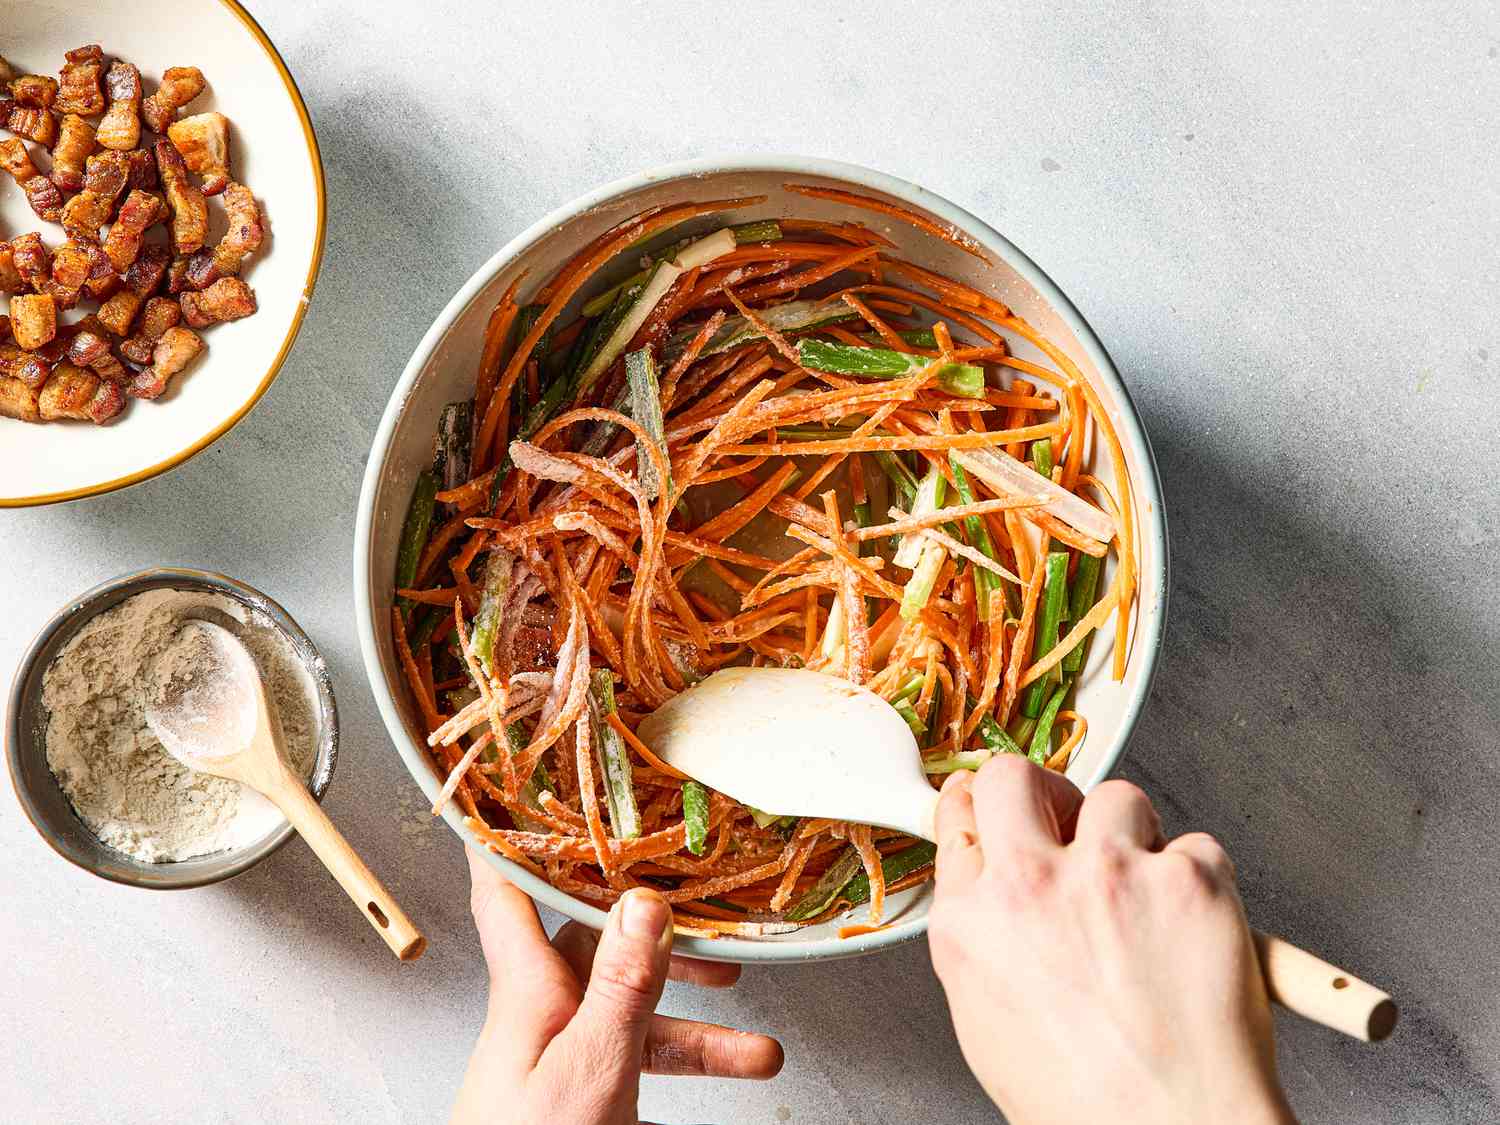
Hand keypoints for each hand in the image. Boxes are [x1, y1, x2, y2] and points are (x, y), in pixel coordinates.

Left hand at [452, 848, 783, 1124]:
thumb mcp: (590, 1068)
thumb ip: (622, 987)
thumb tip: (645, 902)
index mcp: (525, 989)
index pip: (506, 885)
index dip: (511, 827)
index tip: (527, 778)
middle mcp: (540, 1010)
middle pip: (596, 940)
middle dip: (659, 927)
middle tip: (712, 917)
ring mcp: (560, 1052)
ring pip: (632, 1004)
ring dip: (694, 1012)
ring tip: (757, 1034)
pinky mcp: (583, 1092)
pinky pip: (640, 1054)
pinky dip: (689, 1058)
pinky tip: (734, 1066)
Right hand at [929, 757, 1294, 1124]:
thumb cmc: (1086, 1104)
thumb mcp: (987, 1022)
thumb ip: (983, 939)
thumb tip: (992, 892)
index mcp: (971, 924)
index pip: (958, 821)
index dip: (980, 807)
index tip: (993, 801)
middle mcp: (1029, 885)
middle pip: (1014, 778)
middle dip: (1041, 788)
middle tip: (1067, 814)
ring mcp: (1109, 873)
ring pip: (1116, 797)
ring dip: (1132, 834)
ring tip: (1147, 892)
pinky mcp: (1187, 877)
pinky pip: (1196, 845)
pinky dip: (1200, 880)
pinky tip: (1193, 928)